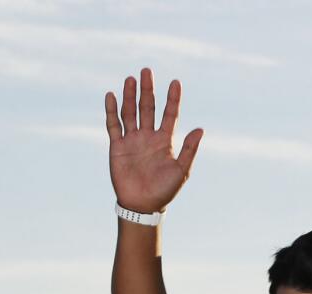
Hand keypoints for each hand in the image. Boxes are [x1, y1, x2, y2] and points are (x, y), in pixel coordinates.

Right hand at [105, 67, 203, 213]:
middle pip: (148, 107)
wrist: (143, 205)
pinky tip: (111, 96)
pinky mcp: (117, 146)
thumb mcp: (181, 170)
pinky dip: (111, 111)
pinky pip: (113, 125)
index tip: (176, 82)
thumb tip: (201, 129)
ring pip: (130, 112)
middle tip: (147, 71)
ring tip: (130, 79)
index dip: (173, 99)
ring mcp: (132, 140)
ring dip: (130, 96)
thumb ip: (189, 149)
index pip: (169, 114)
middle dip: (148, 90)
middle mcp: (149, 137)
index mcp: (165, 141)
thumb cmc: (165, 190)